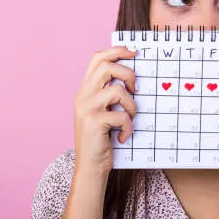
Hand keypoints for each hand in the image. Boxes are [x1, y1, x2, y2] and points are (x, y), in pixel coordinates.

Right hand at [73, 46, 136, 174]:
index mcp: (85, 89)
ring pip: (117, 90)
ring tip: (130, 118)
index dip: (116, 51)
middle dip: (128, 75)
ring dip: (131, 105)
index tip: (134, 53)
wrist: (90, 166)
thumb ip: (110, 94)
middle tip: (135, 90)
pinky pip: (121, 115)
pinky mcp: (93, 123)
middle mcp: (83, 95)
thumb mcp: (102, 111)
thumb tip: (134, 77)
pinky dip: (128, 126)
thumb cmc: (102, 138)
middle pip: (107, 67)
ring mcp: (86, 108)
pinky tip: (123, 136)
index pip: (97, 58)